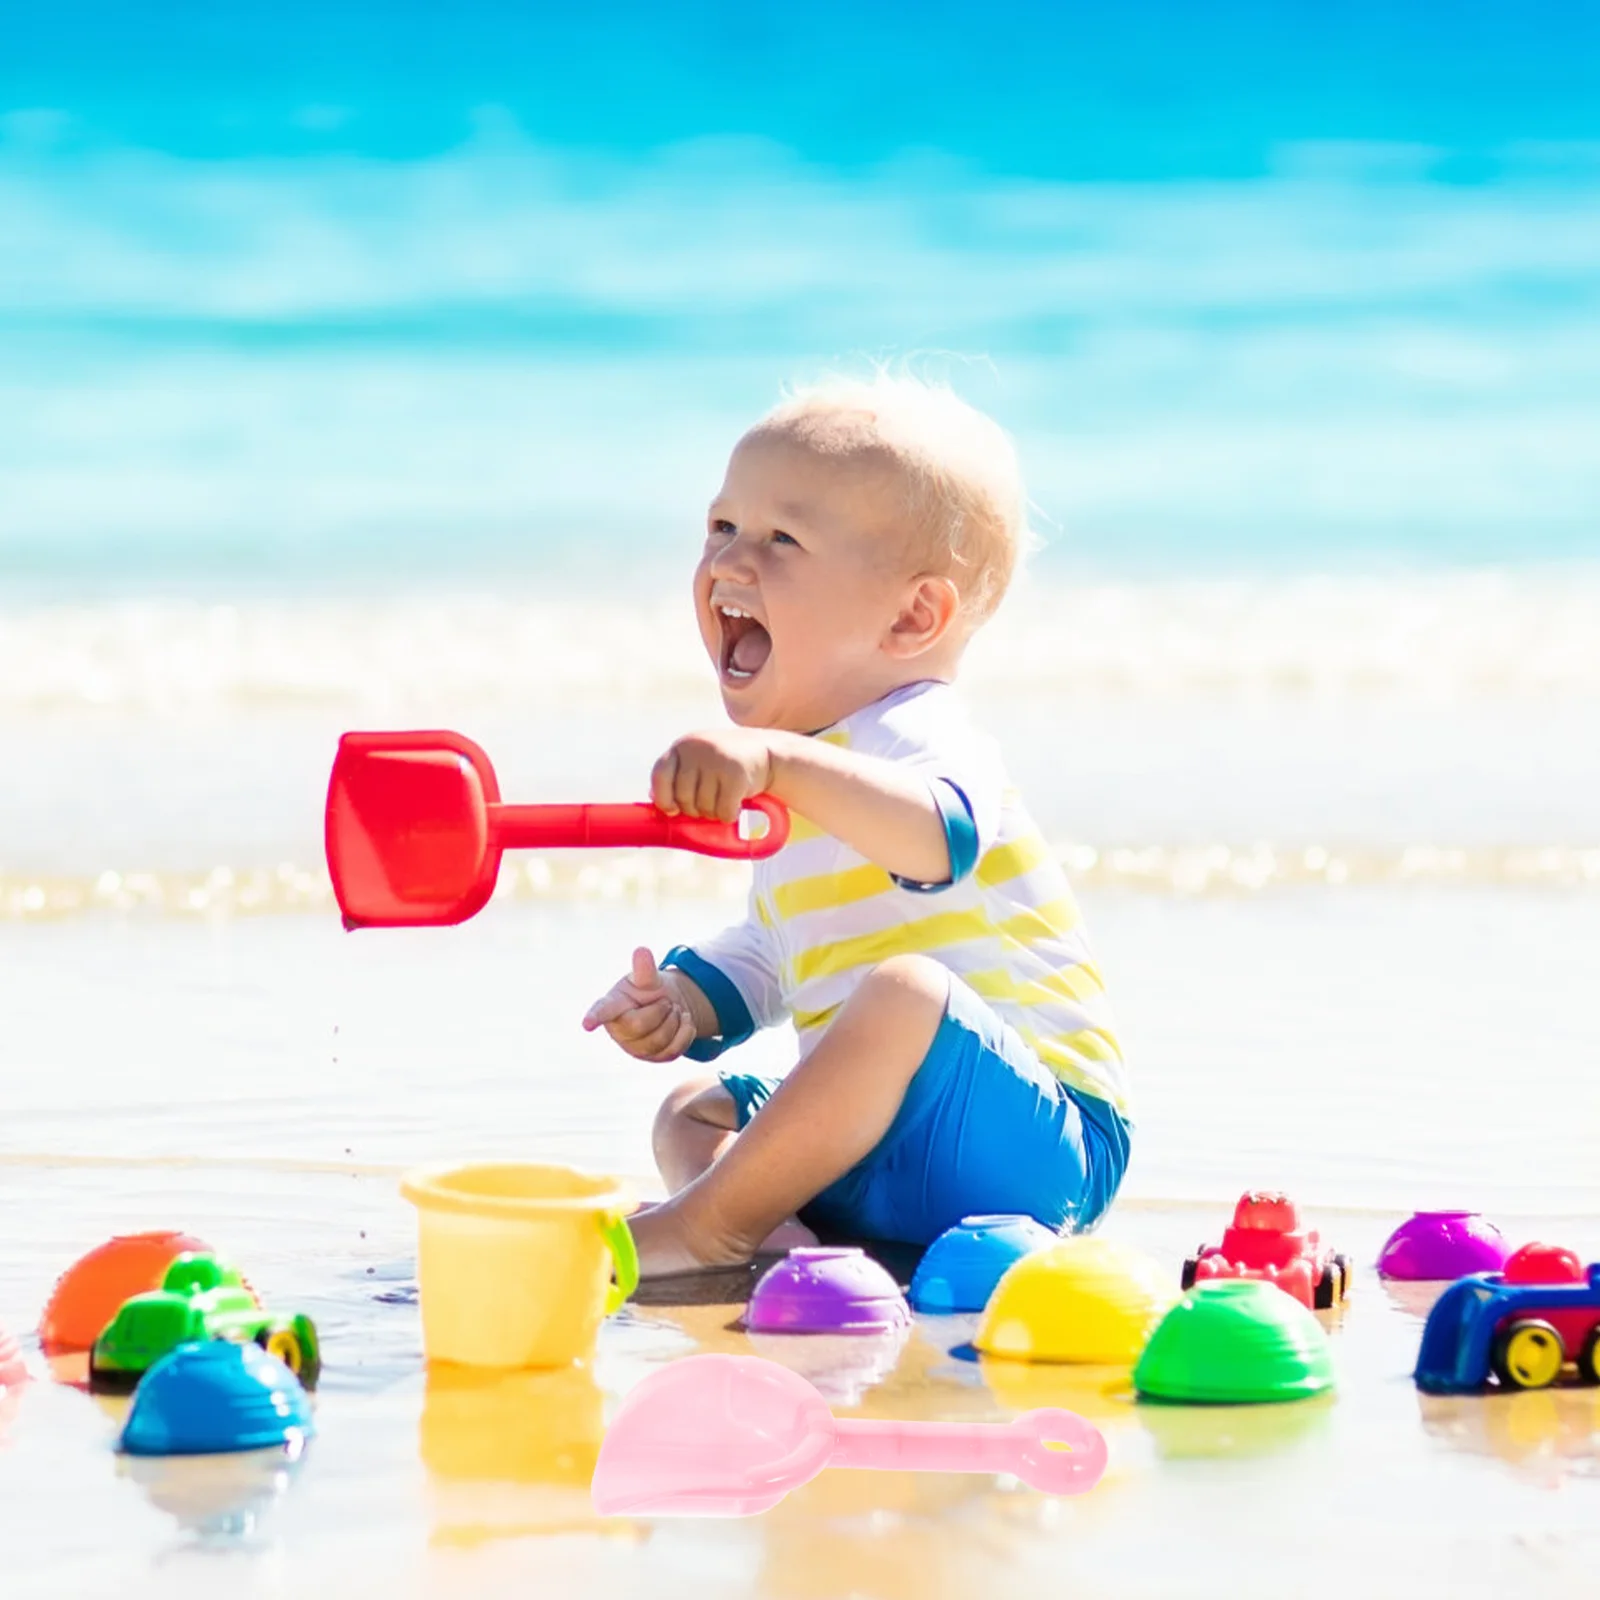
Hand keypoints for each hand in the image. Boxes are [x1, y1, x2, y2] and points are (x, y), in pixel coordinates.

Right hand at [581, 947, 696, 1061]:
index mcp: (613, 1006)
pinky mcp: (654, 1057)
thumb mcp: (647, 978)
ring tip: (674, 1010)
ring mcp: (636, 1047)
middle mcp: (619, 1030)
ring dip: (674, 1021)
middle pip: (639, 1026)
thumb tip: (642, 951)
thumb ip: (644, 970)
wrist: (668, 1006)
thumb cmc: (648, 991)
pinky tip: (685, 1021)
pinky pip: (674, 1050)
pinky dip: (686, 1032)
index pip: (602, 1011)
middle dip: (660, 1010)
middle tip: (666, 1001)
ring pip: (658, 1041)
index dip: (594, 1017)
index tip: (587, 1024)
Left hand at [651, 728, 778, 822]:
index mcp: (683, 746)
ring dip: (713, 813)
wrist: (767, 753)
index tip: (672, 810)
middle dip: (694, 809)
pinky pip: (723, 810)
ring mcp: (716, 759)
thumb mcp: (699, 762)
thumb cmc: (726, 764)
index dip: (663, 797)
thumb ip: (677, 777)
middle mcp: (697, 749)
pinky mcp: (736, 773)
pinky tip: (736, 806)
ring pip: (703, 806)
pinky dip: (729, 816)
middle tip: (708, 805)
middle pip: (682, 796)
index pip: (660, 775)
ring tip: (723, 801)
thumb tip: (654, 798)